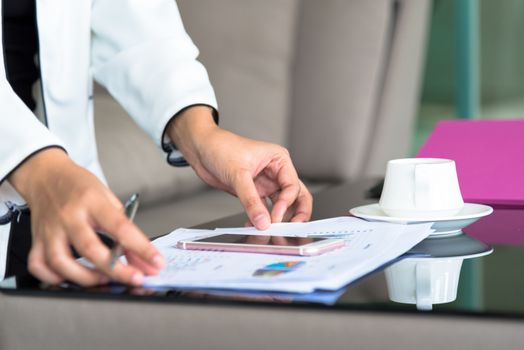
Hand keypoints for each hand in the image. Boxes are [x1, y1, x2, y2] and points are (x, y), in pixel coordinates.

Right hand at [8, 148, 164, 285]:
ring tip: (106, 280)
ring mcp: (50, 229)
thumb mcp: (109, 199)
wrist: (46, 175)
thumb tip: (140, 258)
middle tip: (136, 279)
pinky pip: (40, 266)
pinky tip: (72, 278)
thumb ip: (125, 228)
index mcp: (92, 201)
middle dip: (117, 270)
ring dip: (86, 278)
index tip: (156, 262)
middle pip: (90, 248)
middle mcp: (69, 216)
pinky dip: (55, 278)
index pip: (120, 227)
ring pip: (61, 262)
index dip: (141, 247)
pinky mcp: (37, 239)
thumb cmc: (80, 186)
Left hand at [168, 107, 312, 228]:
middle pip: (295, 195)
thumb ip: (251, 200)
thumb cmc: (221, 148)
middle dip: (296, 212)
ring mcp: (265, 183)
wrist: (201, 149)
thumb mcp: (238, 174)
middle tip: (293, 227)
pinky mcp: (254, 192)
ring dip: (278, 218)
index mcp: (278, 160)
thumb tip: (263, 221)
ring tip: (272, 230)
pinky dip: (261, 218)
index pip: (292, 186)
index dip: (286, 204)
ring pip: (281, 204)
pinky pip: (263, 209)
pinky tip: (254, 225)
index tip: (275, 217)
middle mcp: (275, 172)